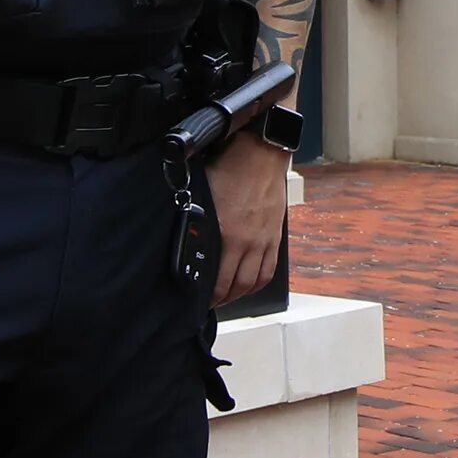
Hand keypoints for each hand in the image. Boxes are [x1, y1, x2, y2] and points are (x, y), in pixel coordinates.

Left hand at [204, 136, 287, 306]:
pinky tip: (249, 285)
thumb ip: (194, 217)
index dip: (207, 296)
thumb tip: (183, 233)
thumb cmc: (230, 167)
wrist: (261, 153)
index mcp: (225, 233)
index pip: (216, 279)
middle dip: (222, 300)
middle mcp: (246, 241)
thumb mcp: (203, 193)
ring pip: (253, 282)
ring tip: (228, 297)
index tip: (197, 301)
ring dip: (240, 294)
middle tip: (210, 303)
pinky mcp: (275, 236)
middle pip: (236, 286)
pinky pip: (269, 269)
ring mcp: (263, 240)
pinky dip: (259, 283)